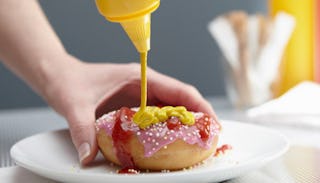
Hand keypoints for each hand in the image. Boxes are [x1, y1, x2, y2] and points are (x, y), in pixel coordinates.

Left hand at [44, 54, 214, 164]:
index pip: (178, 90)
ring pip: (171, 108)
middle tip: (208, 138)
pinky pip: (157, 116)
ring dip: (184, 124)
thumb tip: (89, 157)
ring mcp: (140, 95)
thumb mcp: (75, 105)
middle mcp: (144, 85)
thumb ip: (83, 130)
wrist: (60, 76)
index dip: (199, 105)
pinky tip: (169, 142)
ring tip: (195, 143)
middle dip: (197, 117)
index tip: (212, 122)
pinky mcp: (134, 104)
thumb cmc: (69, 82)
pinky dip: (167, 128)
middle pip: (180, 100)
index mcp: (139, 77)